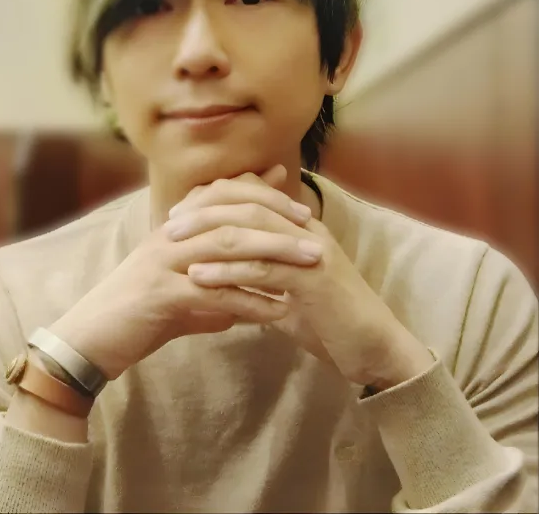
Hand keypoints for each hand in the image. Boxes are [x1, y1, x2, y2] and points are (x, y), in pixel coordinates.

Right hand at [48, 174, 315, 381]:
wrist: (90, 340)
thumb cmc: (137, 314)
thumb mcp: (178, 290)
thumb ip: (214, 285)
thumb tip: (251, 296)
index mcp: (175, 229)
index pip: (222, 196)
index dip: (262, 196)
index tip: (299, 205)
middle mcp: (170, 237)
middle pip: (232, 216)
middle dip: (277, 219)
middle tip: (314, 227)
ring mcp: (164, 263)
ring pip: (228, 247)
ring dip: (274, 253)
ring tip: (311, 263)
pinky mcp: (161, 295)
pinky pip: (215, 294)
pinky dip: (252, 302)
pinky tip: (279, 312)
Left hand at [166, 166, 433, 389]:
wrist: (375, 348)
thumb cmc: (332, 320)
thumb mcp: (293, 289)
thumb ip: (265, 274)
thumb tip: (232, 273)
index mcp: (300, 228)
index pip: (253, 196)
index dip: (215, 199)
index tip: (181, 211)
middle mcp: (305, 231)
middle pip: (247, 204)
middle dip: (204, 210)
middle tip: (169, 223)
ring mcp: (310, 252)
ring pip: (251, 230)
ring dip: (207, 235)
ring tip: (173, 244)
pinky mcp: (312, 280)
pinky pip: (261, 269)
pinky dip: (226, 270)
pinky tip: (198, 277)